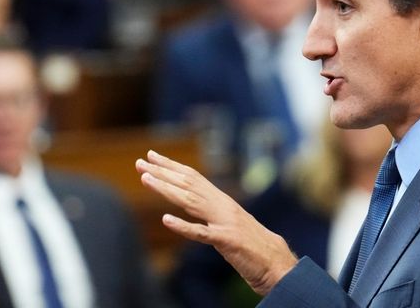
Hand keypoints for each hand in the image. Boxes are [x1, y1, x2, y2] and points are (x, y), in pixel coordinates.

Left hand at [136, 150, 297, 294]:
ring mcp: (225, 223)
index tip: (152, 157)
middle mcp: (223, 206)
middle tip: (140, 162)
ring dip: (166, 190)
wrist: (279, 262)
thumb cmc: (254, 247)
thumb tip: (195, 206)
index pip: (194, 178)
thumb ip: (212, 215)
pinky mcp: (228, 242)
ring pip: (191, 201)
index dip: (172, 166)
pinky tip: (166, 220)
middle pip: (188, 184)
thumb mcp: (229, 226)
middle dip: (162, 172)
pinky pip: (202, 234)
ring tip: (146, 179)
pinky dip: (184, 226)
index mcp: (223, 202)